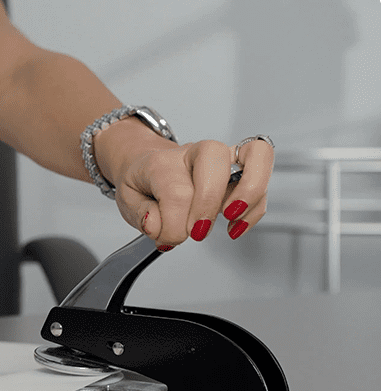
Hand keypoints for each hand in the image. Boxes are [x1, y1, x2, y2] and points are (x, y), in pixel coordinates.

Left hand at [96, 124, 273, 248]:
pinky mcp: (241, 173)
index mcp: (163, 161)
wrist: (147, 166)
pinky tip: (235, 227)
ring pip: (257, 155)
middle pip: (215, 157)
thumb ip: (141, 214)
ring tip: (229, 219)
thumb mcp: (127, 200)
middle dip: (209, 202)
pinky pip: (263, 183)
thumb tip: (158, 225)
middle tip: (197, 231)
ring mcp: (223, 159)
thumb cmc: (143, 182)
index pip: (176, 191)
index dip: (174, 224)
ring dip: (249, 193)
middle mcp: (195, 152)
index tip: (166, 237)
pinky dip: (256, 209)